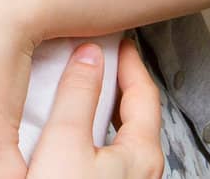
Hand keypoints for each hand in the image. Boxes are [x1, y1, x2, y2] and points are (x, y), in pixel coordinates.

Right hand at [29, 39, 164, 178]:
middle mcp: (140, 172)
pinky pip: (105, 156)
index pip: (144, 93)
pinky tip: (70, 137)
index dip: (130, 62)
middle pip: (136, 115)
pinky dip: (93, 134)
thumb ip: (78, 96)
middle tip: (104, 62)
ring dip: (103, 111)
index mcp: (142, 154)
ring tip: (84, 93)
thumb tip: (88, 57)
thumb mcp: (65, 143)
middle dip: (118, 84)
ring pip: (120, 137)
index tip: (119, 44)